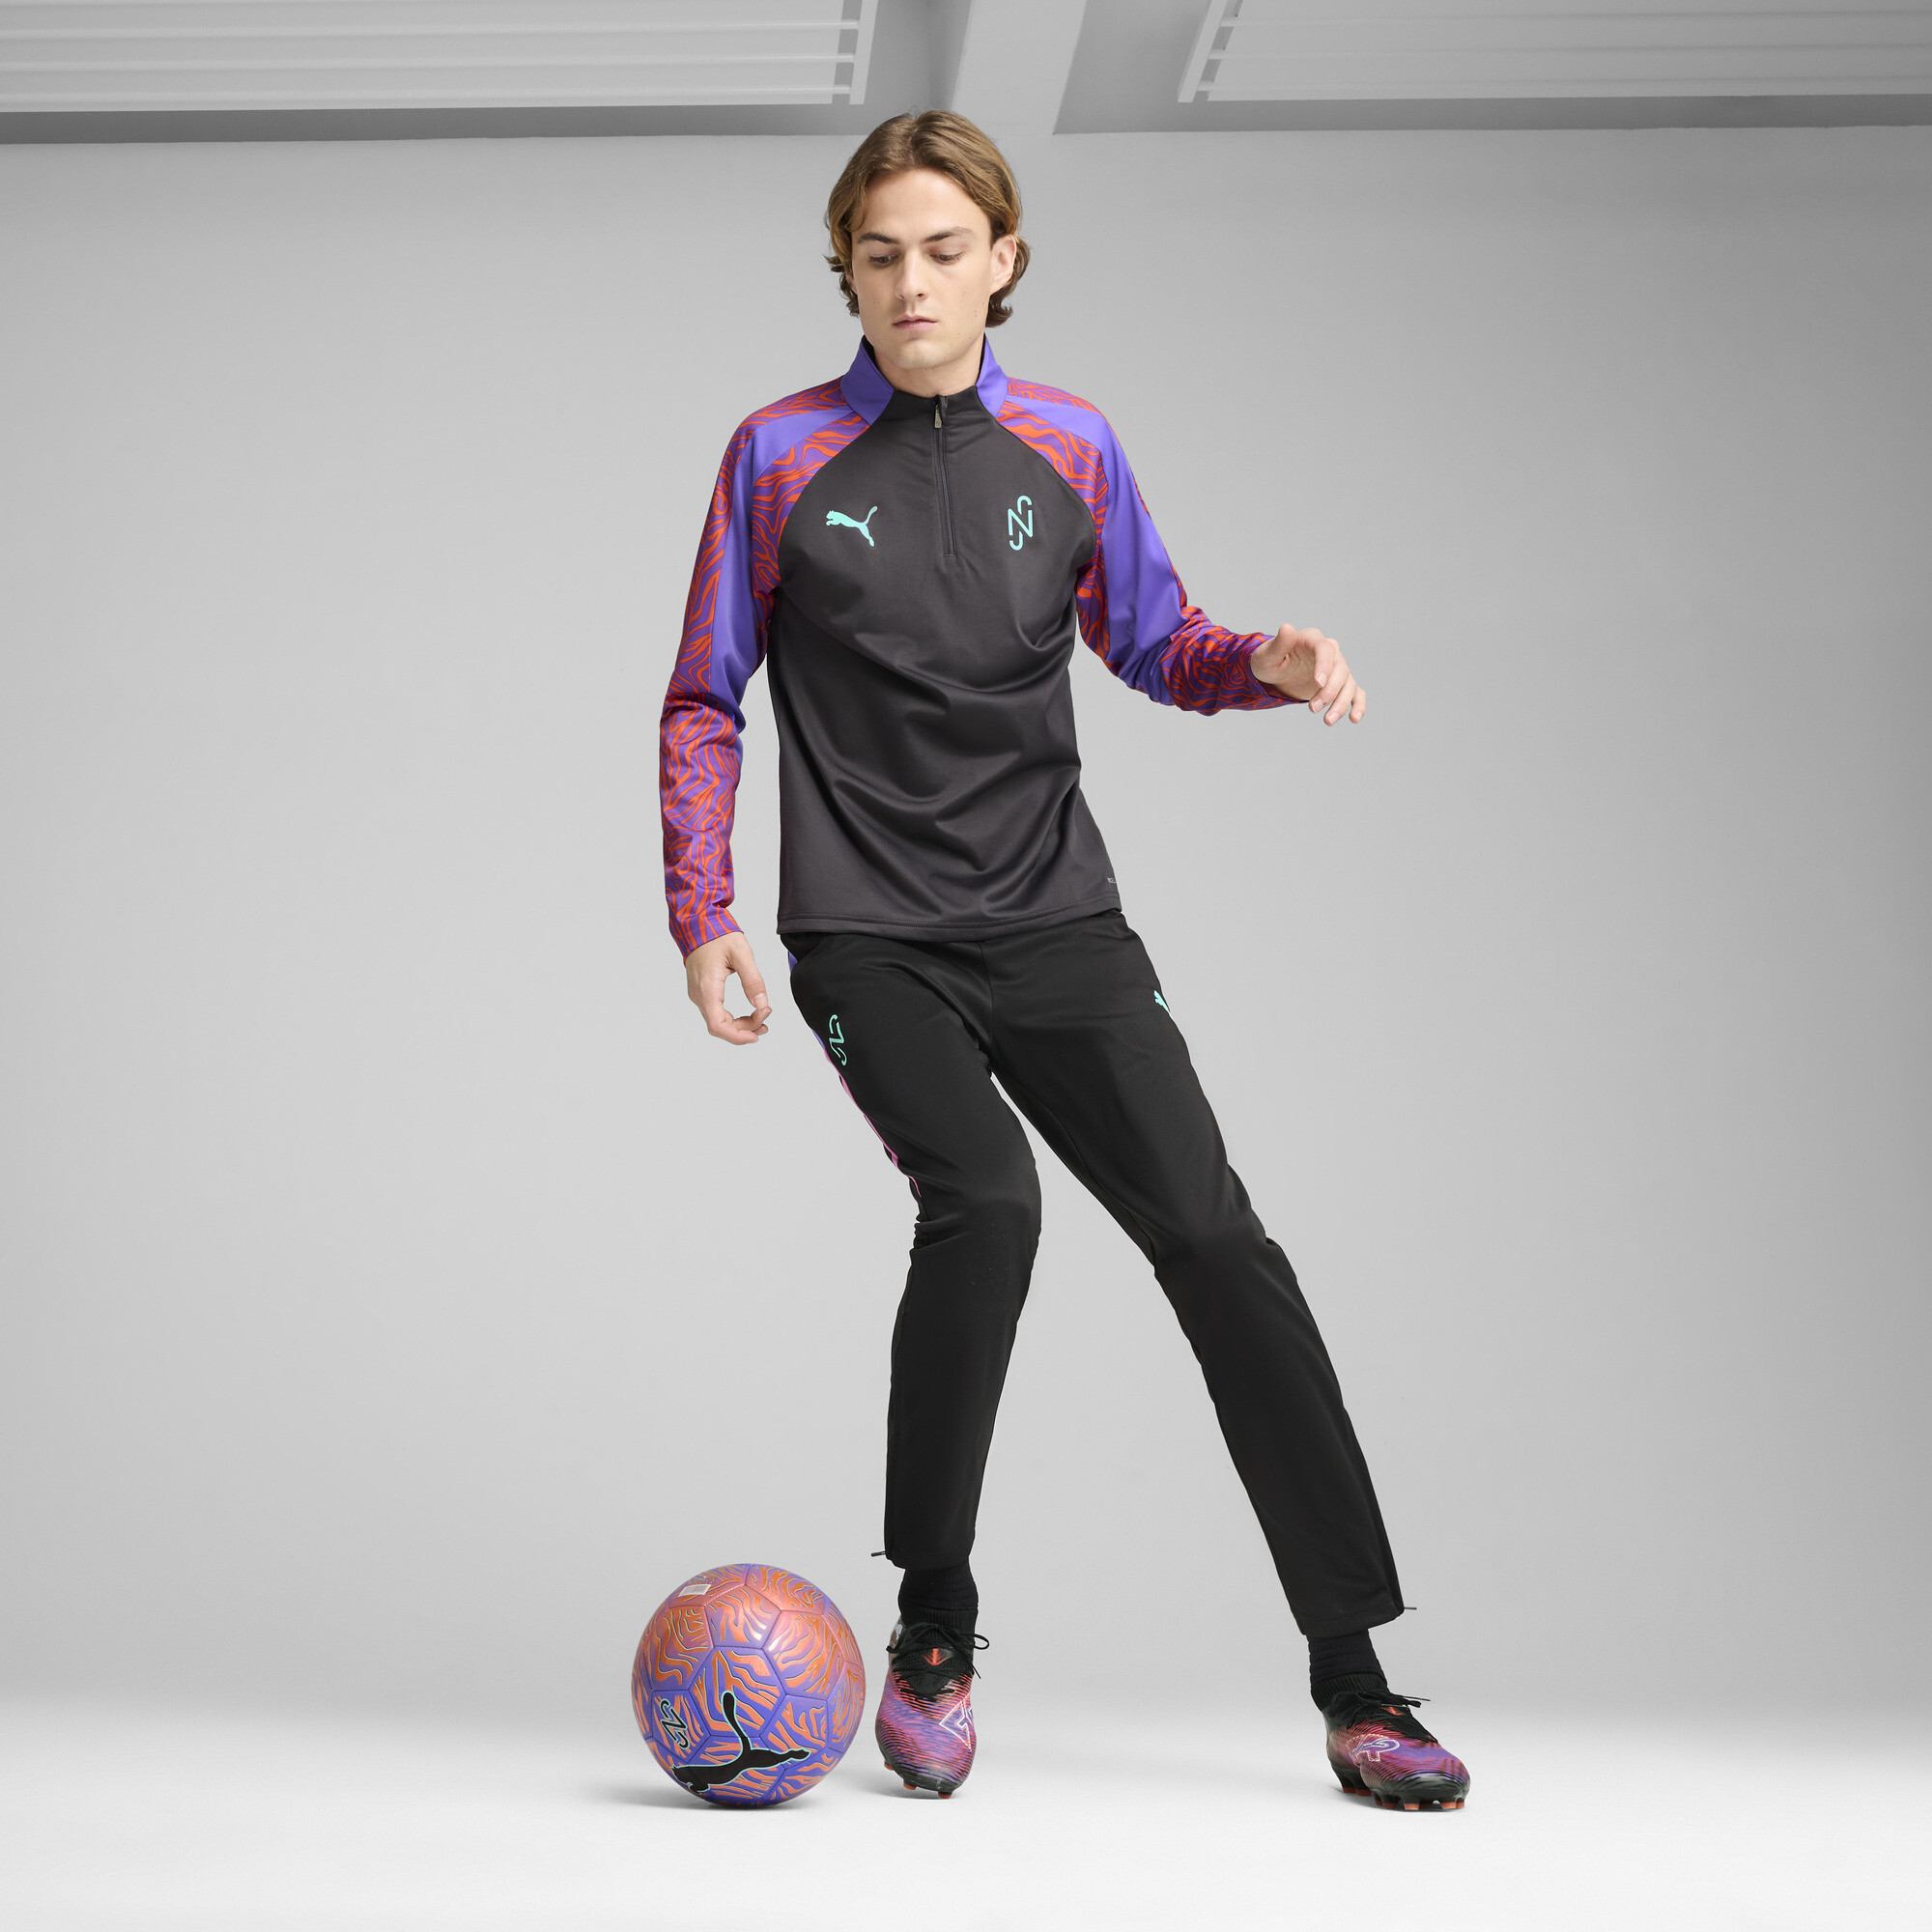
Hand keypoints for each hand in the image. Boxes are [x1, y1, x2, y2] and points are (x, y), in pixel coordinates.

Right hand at [685, 931, 770, 1044]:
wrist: (697, 922)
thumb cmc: (717, 934)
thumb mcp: (741, 954)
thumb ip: (753, 981)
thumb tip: (762, 1004)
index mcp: (707, 988)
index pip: (718, 1026)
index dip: (738, 1036)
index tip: (757, 1035)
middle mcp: (699, 995)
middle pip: (720, 1027)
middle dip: (745, 1029)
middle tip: (766, 1018)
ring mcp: (698, 994)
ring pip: (718, 1021)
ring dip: (740, 1025)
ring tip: (761, 1017)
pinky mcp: (701, 991)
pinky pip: (716, 1013)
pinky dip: (733, 1018)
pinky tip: (748, 1014)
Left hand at [1249, 622, 1366, 724]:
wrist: (1274, 675)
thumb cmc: (1269, 661)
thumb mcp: (1266, 654)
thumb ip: (1278, 644)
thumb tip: (1287, 627)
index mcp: (1312, 640)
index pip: (1325, 649)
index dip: (1325, 666)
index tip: (1319, 684)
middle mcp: (1330, 652)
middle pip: (1341, 669)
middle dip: (1329, 691)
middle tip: (1312, 708)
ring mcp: (1336, 669)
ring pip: (1349, 684)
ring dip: (1341, 703)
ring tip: (1327, 721)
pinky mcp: (1339, 685)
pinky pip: (1355, 693)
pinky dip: (1358, 705)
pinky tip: (1354, 718)